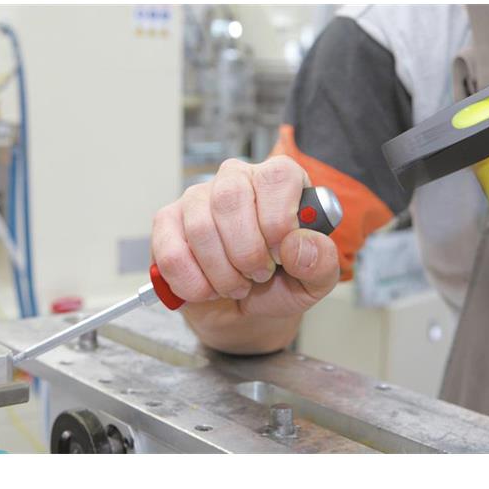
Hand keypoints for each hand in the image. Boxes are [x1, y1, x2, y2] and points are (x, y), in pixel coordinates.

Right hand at [151, 156, 339, 353]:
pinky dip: (194, 284)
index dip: (278, 223)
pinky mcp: (168, 222)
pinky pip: (171, 252)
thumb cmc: (281, 284)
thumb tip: (297, 245)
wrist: (244, 309)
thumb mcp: (314, 282)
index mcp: (280, 180)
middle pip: (231, 199)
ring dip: (222, 274)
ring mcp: (198, 197)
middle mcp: (237, 178)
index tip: (280, 256)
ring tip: (237, 285)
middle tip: (258, 275)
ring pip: (200, 228)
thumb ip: (320, 263)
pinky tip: (209, 288)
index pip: (276, 179)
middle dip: (247, 253)